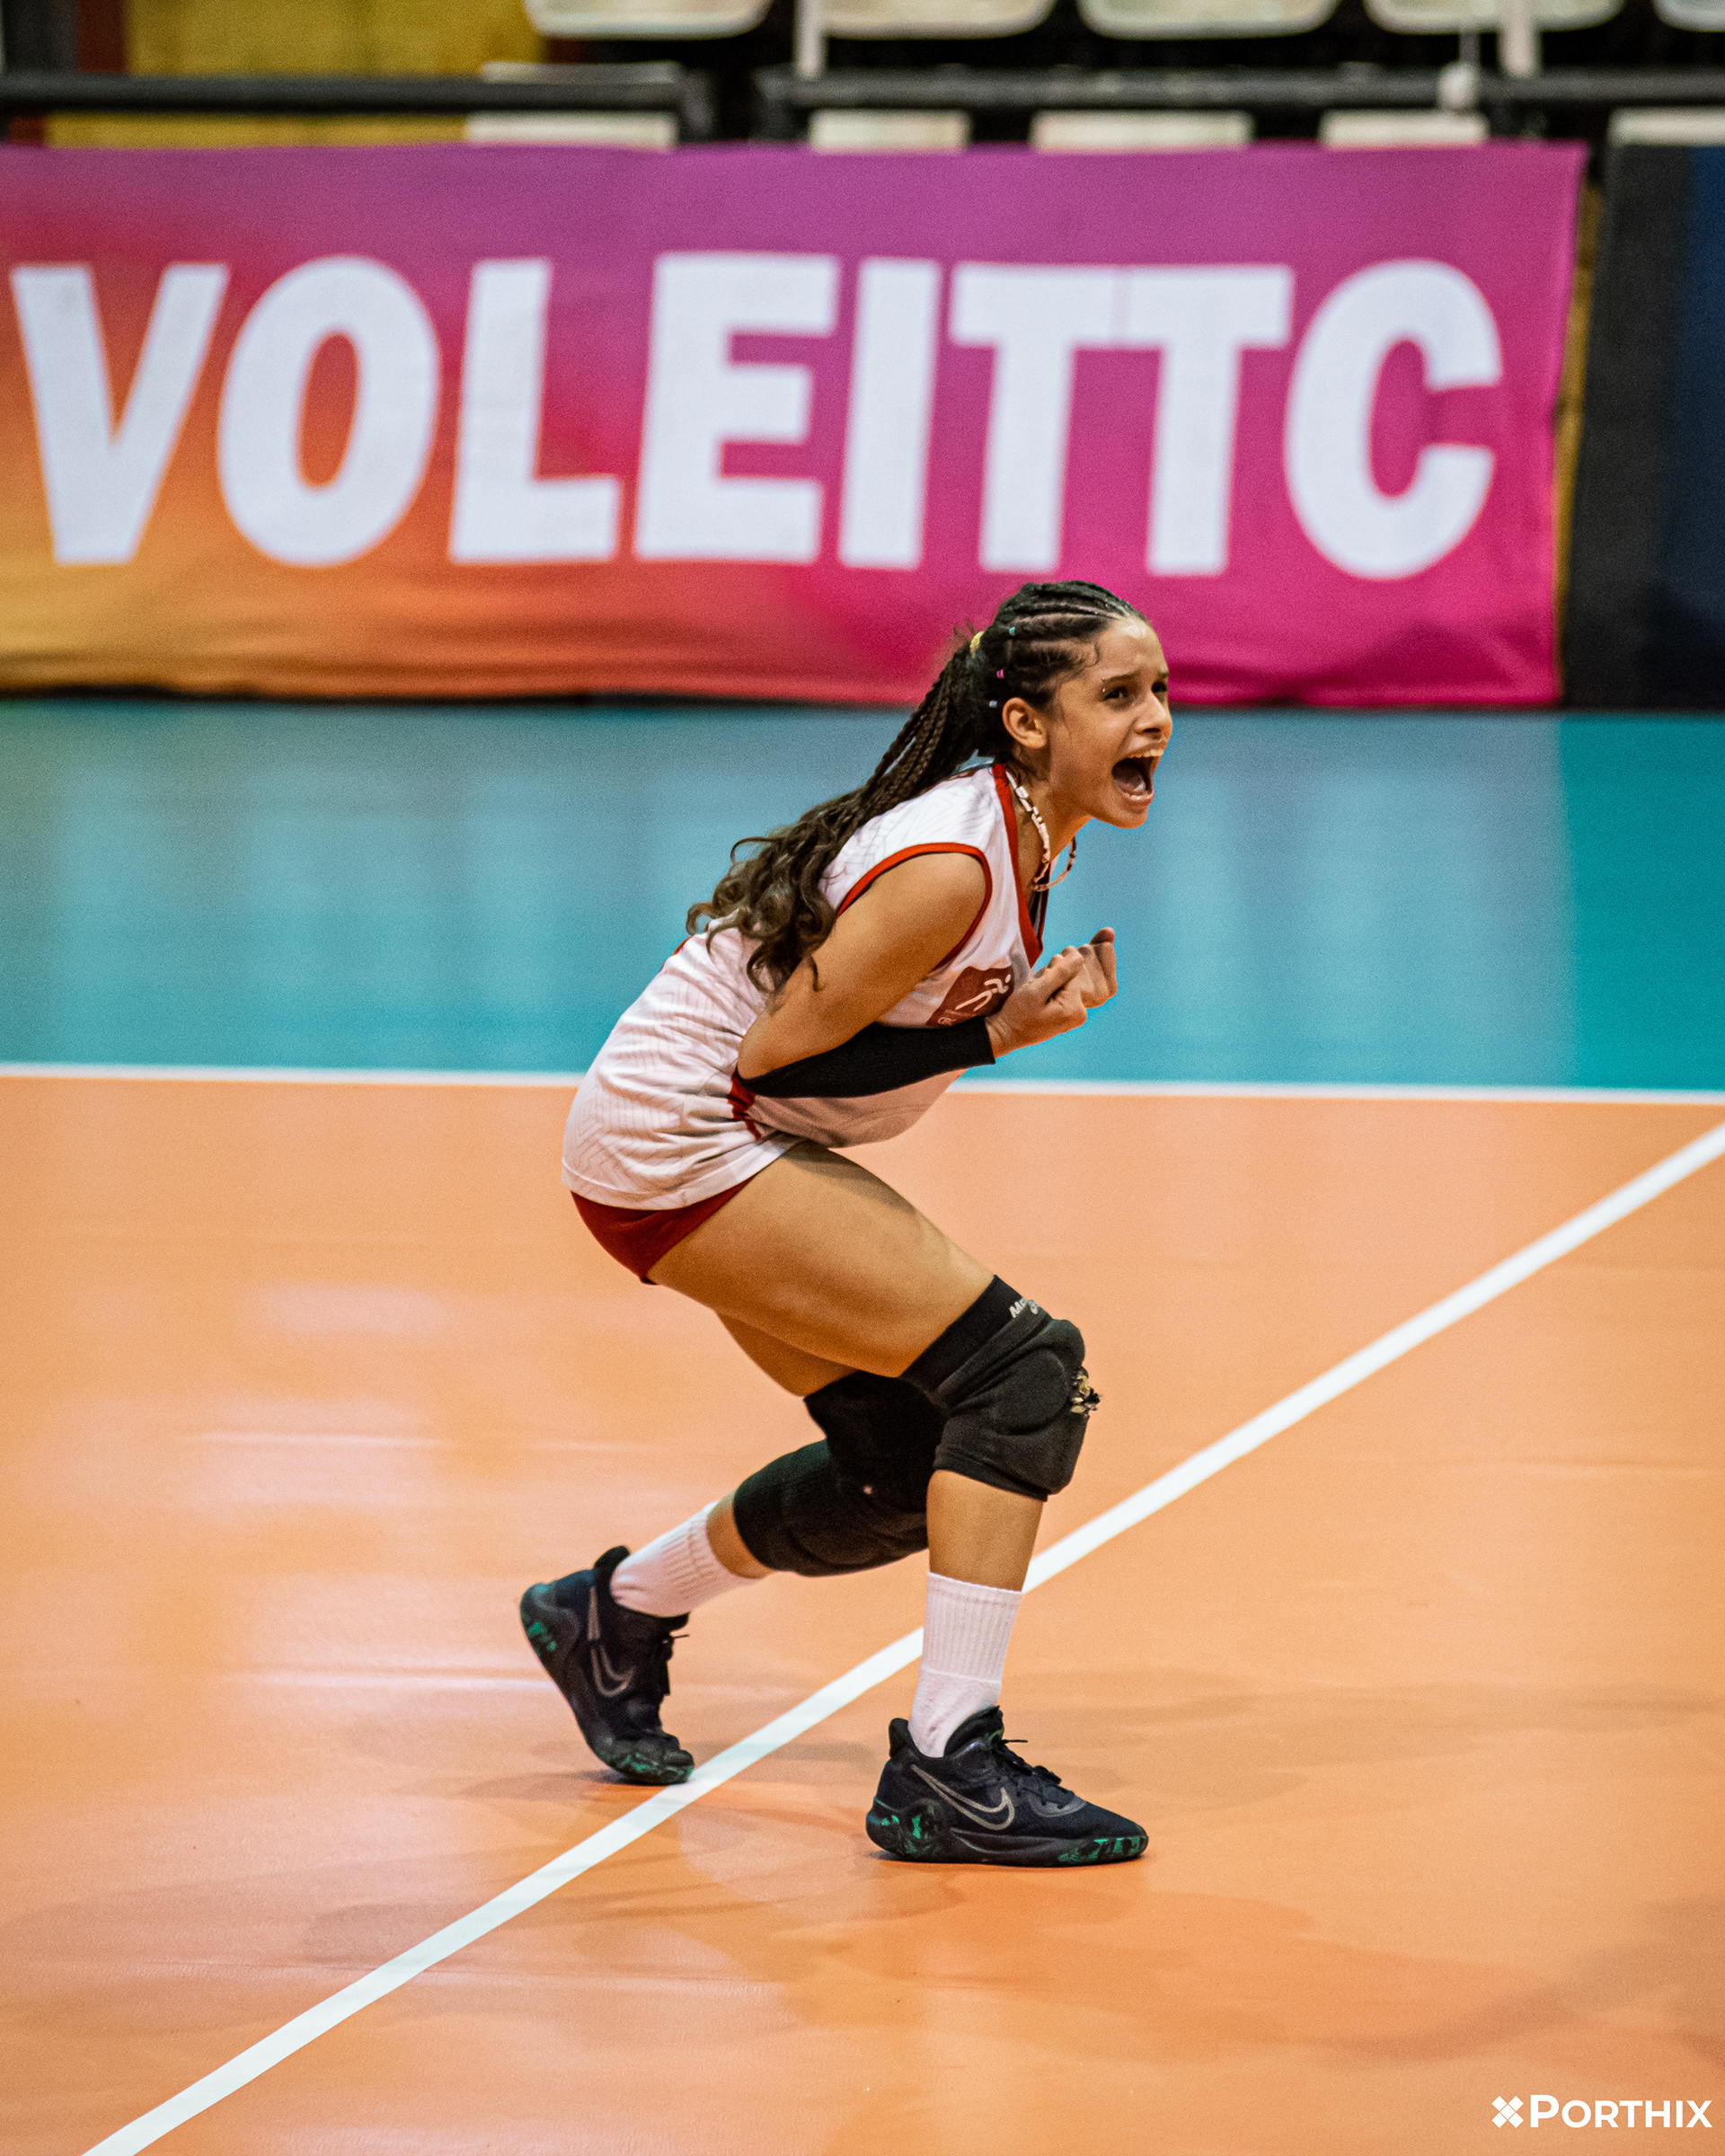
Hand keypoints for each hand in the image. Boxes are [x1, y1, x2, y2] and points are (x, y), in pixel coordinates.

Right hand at [985, 930, 1119, 1056]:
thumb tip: (1080, 956)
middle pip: (1069, 979)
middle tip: (1033, 994)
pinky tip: (1038, 1001)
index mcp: (1077, 1009)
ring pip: (1063, 984)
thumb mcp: (1035, 991)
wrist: (1007, 1034)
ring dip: (1047, 984)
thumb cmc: (1018, 1015)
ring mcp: (1074, 1015)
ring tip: (1034, 999)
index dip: (1052, 972)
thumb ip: (1059, 973)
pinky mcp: (1067, 1014)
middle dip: (1050, 978)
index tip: (1038, 985)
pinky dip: (1048, 991)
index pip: (1071, 973)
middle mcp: (1080, 1013)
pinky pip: (1060, 992)